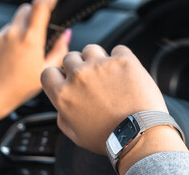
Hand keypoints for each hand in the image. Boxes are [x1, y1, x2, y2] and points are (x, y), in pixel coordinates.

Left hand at [0, 0, 70, 121]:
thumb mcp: (45, 70)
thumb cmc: (17, 89)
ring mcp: (0, 36)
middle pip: (27, 7)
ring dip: (25, 27)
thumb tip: (66, 35)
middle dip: (38, 12)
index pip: (41, 5)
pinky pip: (6, 33)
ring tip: (28, 50)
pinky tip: (15, 56)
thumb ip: (59, 50)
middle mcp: (13, 33)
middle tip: (45, 27)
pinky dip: (14, 38)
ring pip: (16, 21)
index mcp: (29, 39)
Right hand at [41, 45, 187, 173]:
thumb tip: (62, 105)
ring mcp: (100, 65)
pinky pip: (118, 50)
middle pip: (70, 58)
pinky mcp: (123, 60)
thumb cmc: (110, 138)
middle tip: (93, 82)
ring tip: (109, 75)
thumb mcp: (75, 134)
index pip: (48, 72)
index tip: (68, 80)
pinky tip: (125, 73)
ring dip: (97, 59)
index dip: (59, 76)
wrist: (140, 134)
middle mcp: (78, 75)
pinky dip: (120, 59)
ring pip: (91, 49)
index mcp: (63, 94)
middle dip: (79, 67)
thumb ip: (63, 116)